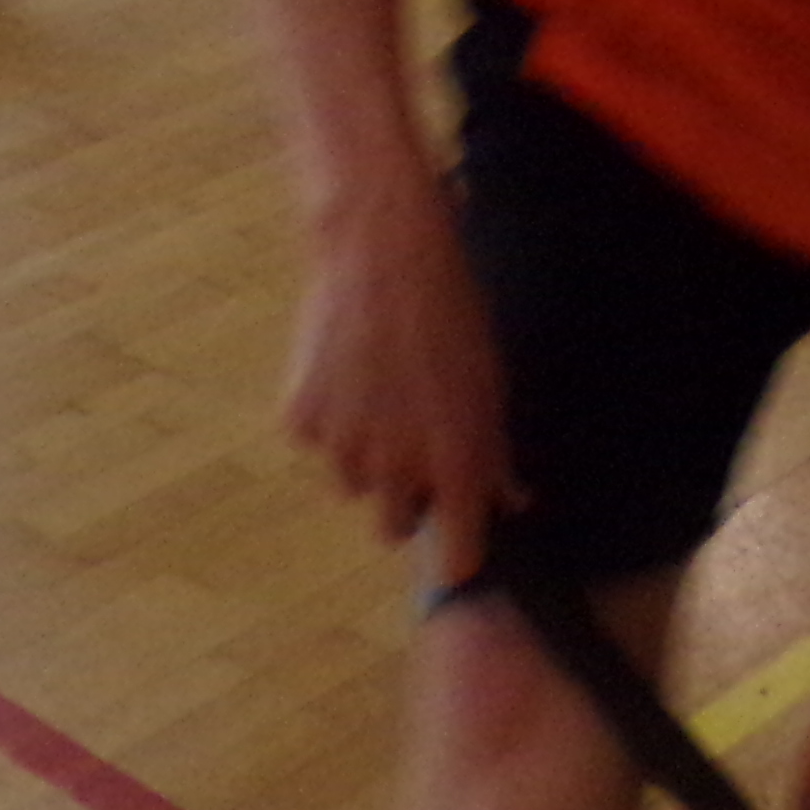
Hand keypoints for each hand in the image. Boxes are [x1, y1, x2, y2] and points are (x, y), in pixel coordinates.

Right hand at [283, 191, 514, 585]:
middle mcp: (398, 468)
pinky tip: (344, 370)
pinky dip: (327, 420)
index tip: (455, 555)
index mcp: (456, 462)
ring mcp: (342, 447)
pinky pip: (315, 443)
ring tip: (379, 391)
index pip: (458, 553)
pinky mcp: (300, 421)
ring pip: (353, 484)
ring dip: (365, 457)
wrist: (381, 252)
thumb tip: (510, 499)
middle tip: (413, 451)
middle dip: (405, 501)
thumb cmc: (451, 312)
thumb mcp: (489, 382)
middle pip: (394, 529)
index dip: (458, 557)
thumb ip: (494, 450)